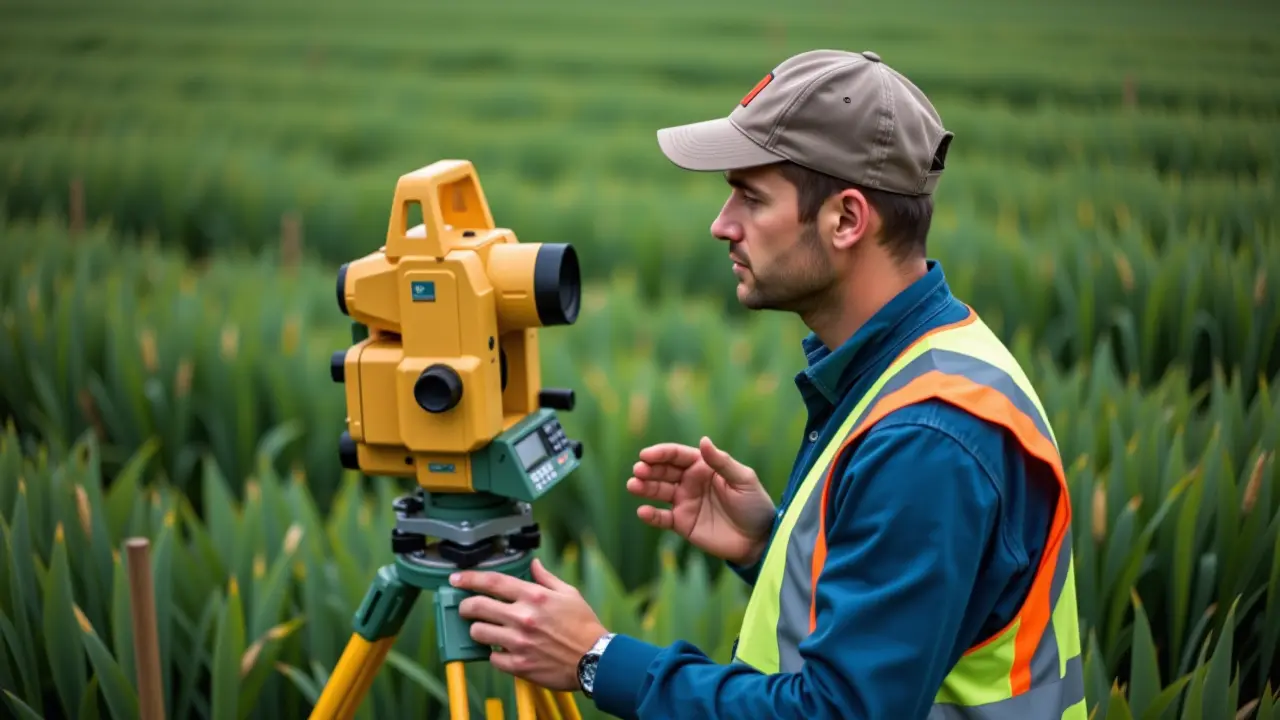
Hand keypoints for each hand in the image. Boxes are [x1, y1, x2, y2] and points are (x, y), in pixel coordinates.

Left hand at [451, 558, 606, 691]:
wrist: (596, 659)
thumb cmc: (584, 626)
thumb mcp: (569, 594)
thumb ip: (546, 578)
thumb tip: (534, 564)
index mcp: (534, 596)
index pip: (493, 582)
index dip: (470, 578)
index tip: (457, 579)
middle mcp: (523, 617)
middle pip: (477, 606)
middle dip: (465, 606)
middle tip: (466, 608)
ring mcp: (519, 642)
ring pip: (479, 633)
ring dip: (478, 630)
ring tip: (486, 630)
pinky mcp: (519, 664)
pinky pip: (492, 658)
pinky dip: (494, 654)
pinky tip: (502, 650)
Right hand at [627, 436, 775, 566]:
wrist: (758, 539)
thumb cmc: (754, 504)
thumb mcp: (743, 480)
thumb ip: (721, 462)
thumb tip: (703, 440)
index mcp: (703, 466)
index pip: (677, 455)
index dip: (661, 453)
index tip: (646, 455)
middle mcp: (690, 482)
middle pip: (663, 471)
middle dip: (649, 469)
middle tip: (638, 470)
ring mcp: (684, 502)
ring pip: (658, 491)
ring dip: (644, 488)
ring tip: (633, 485)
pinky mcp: (682, 523)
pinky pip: (662, 518)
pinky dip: (651, 515)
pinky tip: (642, 511)